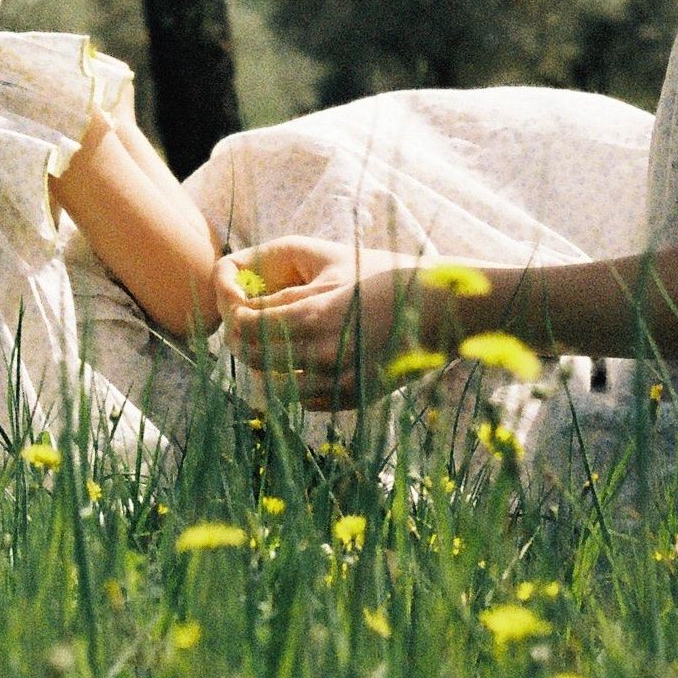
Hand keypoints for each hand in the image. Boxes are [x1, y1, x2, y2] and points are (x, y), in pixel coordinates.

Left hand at [221, 237, 437, 410]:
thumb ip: (292, 298)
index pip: (246, 326)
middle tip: (246, 332)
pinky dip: (297, 387)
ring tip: (272, 352)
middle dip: (243, 344)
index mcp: (314, 315)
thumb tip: (249, 314)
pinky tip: (305, 368)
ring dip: (268, 370)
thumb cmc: (387, 279)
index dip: (236, 318)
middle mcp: (323, 353)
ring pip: (275, 386)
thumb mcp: (336, 276)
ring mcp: (339, 380)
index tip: (239, 310)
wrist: (441, 307)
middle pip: (254, 358)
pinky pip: (307, 401)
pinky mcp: (355, 397)